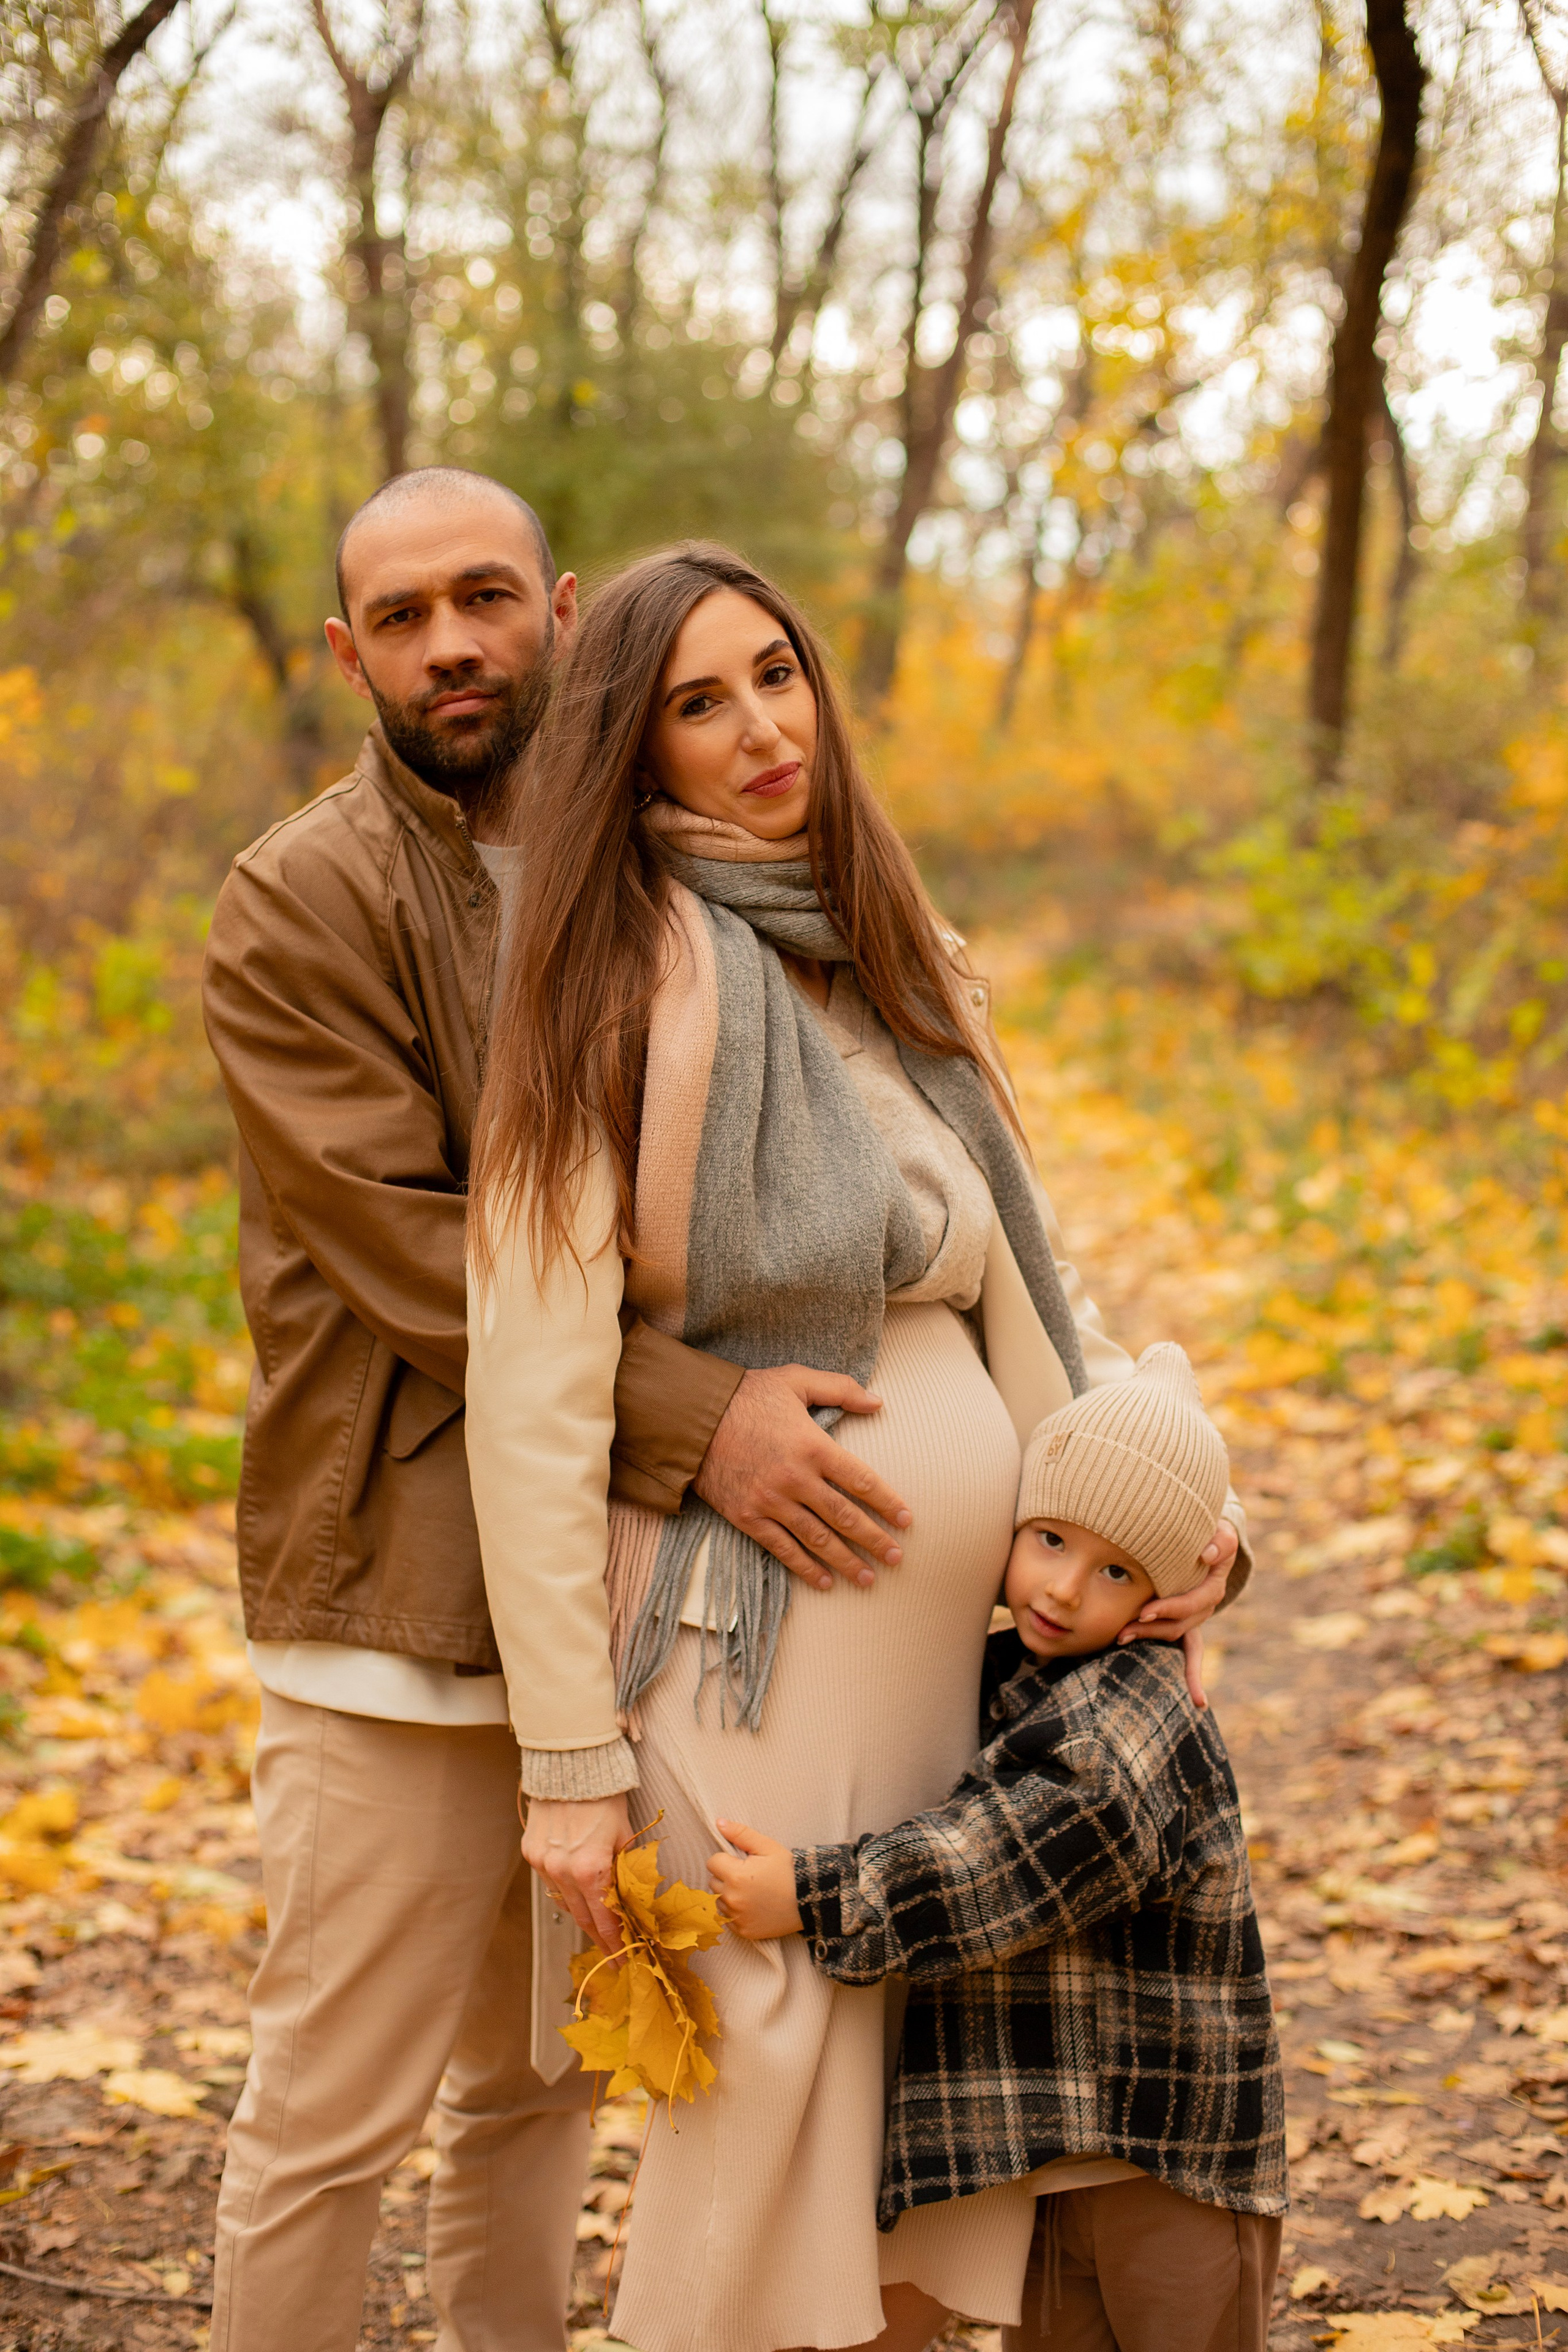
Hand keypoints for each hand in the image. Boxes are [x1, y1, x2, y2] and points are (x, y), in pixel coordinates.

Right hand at [522, 1793, 631, 1951]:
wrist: (572, 1765)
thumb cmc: (605, 1798)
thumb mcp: (624, 1836)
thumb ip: (625, 1872)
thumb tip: (632, 1902)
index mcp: (590, 1869)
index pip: (604, 1919)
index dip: (615, 1942)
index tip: (623, 1959)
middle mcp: (561, 1870)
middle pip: (582, 1917)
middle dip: (599, 1936)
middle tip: (613, 1952)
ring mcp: (542, 1862)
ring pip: (563, 1901)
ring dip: (581, 1914)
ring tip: (597, 1926)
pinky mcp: (530, 1852)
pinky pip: (548, 1881)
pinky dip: (564, 1890)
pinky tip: (577, 1894)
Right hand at [694, 1365, 911, 1593]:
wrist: (692, 1417)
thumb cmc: (746, 1395)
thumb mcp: (795, 1380)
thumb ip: (840, 1389)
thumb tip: (878, 1402)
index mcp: (813, 1446)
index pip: (862, 1481)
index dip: (888, 1503)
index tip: (907, 1520)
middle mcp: (796, 1479)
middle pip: (845, 1517)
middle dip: (874, 1540)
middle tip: (897, 1558)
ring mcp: (771, 1501)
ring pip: (817, 1539)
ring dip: (846, 1561)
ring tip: (869, 1578)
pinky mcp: (747, 1517)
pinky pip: (781, 1549)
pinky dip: (804, 1568)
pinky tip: (824, 1581)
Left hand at [709, 1818, 802, 1939]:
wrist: (809, 1900)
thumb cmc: (788, 1870)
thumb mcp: (767, 1846)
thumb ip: (740, 1834)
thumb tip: (719, 1823)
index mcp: (735, 1876)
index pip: (712, 1862)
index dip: (726, 1859)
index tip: (742, 1861)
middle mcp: (732, 1899)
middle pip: (713, 1882)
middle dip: (726, 1876)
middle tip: (748, 1875)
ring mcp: (737, 1917)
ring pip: (718, 1901)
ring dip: (728, 1895)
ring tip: (750, 1891)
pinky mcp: (743, 1931)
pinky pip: (727, 1919)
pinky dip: (735, 1912)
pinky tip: (751, 1906)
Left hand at [1115, 1520, 1237, 1710]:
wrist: (1213, 1542)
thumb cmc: (1213, 1535)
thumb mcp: (1221, 1532)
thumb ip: (1219, 1541)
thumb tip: (1206, 1554)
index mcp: (1212, 1588)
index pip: (1191, 1603)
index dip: (1169, 1609)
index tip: (1144, 1612)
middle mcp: (1207, 1606)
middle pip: (1178, 1625)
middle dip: (1151, 1630)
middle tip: (1124, 1631)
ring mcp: (1198, 1617)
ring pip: (1174, 1635)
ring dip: (1149, 1639)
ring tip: (1120, 1638)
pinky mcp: (1189, 1623)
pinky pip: (1194, 1655)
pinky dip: (1195, 1678)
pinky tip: (1200, 1703)